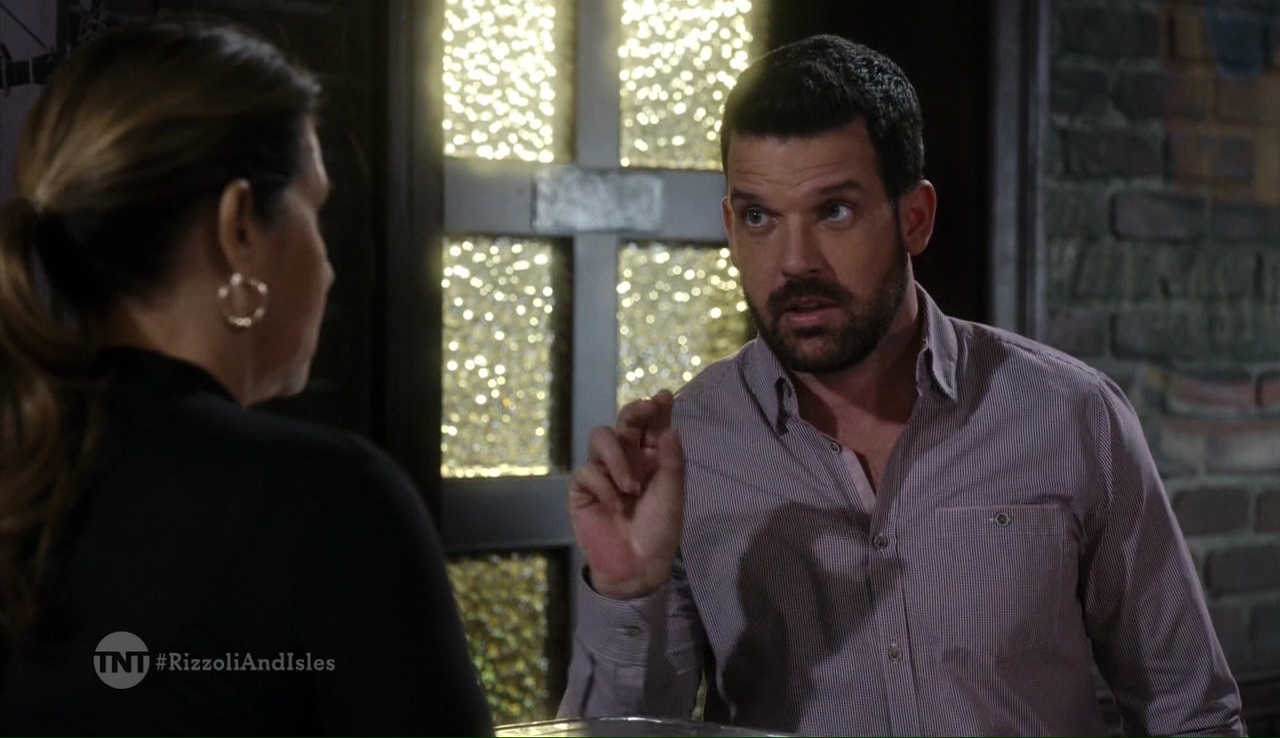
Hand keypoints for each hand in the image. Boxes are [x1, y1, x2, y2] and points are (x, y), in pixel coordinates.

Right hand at [568, 390, 683, 599]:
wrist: (638, 564)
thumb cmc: (660, 528)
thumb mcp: (672, 492)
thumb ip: (671, 459)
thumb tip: (669, 427)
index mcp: (652, 457)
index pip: (651, 425)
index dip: (656, 408)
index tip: (664, 397)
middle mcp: (627, 458)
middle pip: (624, 422)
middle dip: (634, 412)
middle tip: (646, 410)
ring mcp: (603, 471)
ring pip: (600, 438)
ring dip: (617, 457)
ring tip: (631, 487)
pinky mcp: (583, 488)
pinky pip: (587, 472)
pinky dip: (604, 487)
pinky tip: (615, 505)